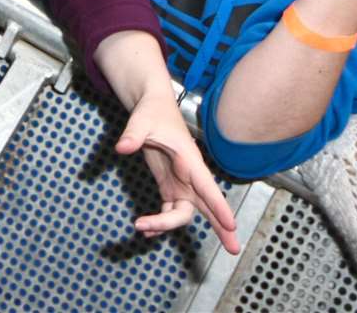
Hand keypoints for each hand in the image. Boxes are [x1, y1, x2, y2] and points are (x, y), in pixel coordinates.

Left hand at [114, 88, 239, 253]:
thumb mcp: (141, 120)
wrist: (151, 107)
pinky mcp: (170, 187)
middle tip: (234, 250)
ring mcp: (181, 183)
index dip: (220, 206)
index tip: (232, 224)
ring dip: (166, 225)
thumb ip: (133, 134)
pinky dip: (160, 222)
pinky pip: (169, 211)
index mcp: (190, 159)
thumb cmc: (152, 111)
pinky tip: (146, 229)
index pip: (208, 186)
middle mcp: (190, 175)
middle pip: (207, 205)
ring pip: (183, 213)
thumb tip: (122, 147)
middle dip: (221, 226)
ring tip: (141, 228)